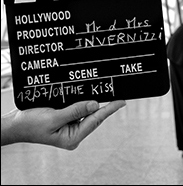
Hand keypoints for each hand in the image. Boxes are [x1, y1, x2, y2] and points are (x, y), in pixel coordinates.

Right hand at [1, 100, 124, 148]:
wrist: (14, 125)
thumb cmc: (30, 124)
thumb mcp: (53, 118)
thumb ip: (75, 111)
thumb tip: (95, 105)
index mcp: (72, 138)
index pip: (95, 121)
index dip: (110, 109)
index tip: (122, 101)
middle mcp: (73, 134)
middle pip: (94, 117)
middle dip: (104, 104)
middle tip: (118, 92)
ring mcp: (70, 127)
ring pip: (87, 112)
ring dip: (93, 101)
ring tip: (107, 90)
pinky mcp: (66, 120)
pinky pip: (78, 109)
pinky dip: (84, 101)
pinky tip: (90, 94)